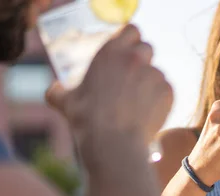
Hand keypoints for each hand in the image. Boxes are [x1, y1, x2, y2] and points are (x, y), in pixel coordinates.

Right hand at [46, 24, 172, 143]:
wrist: (114, 142)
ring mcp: (153, 74)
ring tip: (138, 104)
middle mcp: (134, 58)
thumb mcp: (65, 103)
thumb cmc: (88, 120)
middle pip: (147, 48)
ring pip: (157, 73)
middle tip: (133, 80)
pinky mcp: (167, 91)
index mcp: (111, 52)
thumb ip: (58, 92)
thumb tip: (52, 91)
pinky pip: (166, 91)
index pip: (131, 30)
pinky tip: (147, 114)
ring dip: (150, 83)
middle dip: (142, 61)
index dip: (131, 41)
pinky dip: (160, 100)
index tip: (128, 54)